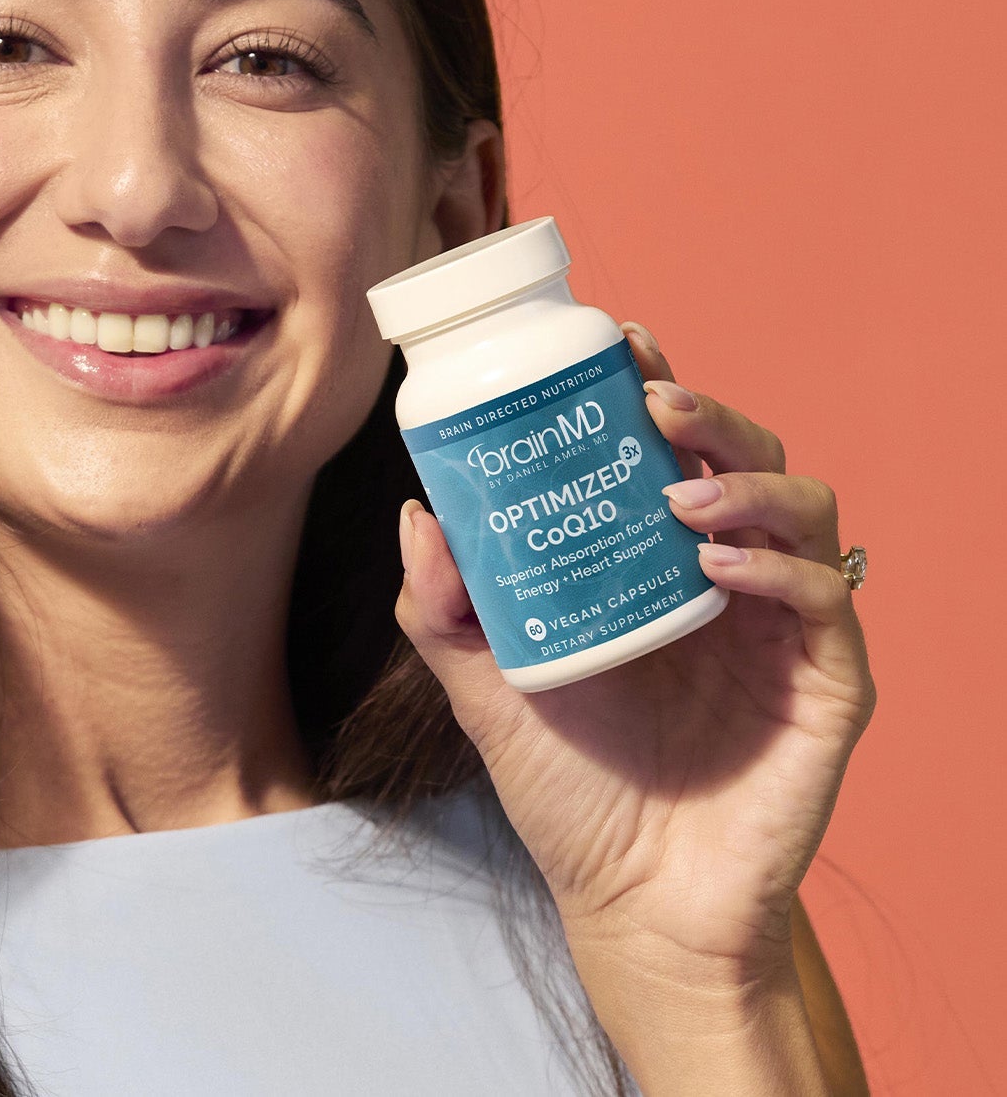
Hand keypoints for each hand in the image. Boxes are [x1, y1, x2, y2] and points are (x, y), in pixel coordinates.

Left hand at [394, 322, 877, 986]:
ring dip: (745, 480)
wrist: (631, 902)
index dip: (653, 385)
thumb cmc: (568, 787)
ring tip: (680, 492)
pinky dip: (778, 570)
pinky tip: (716, 568)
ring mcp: (780, 626)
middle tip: (653, 396)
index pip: (668, 449)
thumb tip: (417, 511)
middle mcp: (725, 577)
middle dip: (705, 411)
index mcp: (654, 561)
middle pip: (744, 455)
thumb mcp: (485, 687)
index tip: (617, 341)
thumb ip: (441, 608)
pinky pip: (825, 599)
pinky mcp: (826, 683)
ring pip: (802, 508)